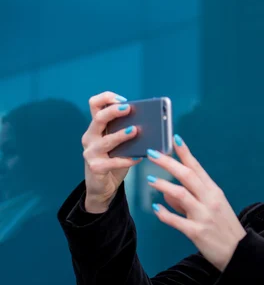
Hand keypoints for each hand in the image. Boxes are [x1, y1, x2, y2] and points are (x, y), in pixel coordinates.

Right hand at [82, 91, 141, 212]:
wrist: (103, 186)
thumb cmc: (114, 159)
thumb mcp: (119, 143)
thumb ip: (128, 131)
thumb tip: (151, 122)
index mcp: (96, 127)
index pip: (95, 104)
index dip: (107, 98)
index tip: (123, 100)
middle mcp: (90, 137)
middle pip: (98, 118)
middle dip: (114, 111)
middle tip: (129, 108)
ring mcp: (90, 152)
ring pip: (106, 141)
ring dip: (121, 135)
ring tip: (135, 131)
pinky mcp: (96, 167)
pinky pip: (113, 162)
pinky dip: (127, 159)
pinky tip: (138, 158)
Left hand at [145, 135, 246, 271]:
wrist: (238, 252)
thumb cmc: (224, 228)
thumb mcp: (212, 209)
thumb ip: (189, 200)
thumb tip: (167, 193)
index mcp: (214, 192)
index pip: (198, 168)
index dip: (186, 153)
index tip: (175, 139)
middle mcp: (210, 200)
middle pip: (188, 176)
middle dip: (169, 163)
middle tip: (153, 153)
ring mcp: (204, 216)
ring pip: (181, 195)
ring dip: (163, 185)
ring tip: (149, 179)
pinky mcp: (197, 232)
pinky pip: (177, 221)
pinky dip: (165, 214)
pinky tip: (156, 209)